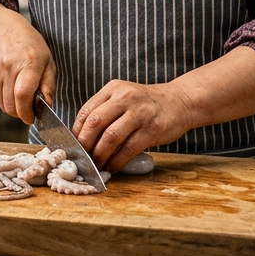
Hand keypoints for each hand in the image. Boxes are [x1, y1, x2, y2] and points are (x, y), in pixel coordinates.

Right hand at [0, 0, 54, 124]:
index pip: (23, 94)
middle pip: (11, 104)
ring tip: (20, 95)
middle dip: (20, 113)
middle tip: (28, 108)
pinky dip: (3, 100)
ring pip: (2, 104)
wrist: (4, 31)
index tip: (32, 118)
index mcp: (29, 63)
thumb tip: (47, 106)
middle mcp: (8, 67)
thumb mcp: (48, 62)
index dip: (27, 112)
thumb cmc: (31, 48)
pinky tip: (10, 89)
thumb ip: (48, 86)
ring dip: (12, 107)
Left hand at [73, 80, 194, 170]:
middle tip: (82, 159)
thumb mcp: (123, 97)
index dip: (76, 132)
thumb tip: (82, 138)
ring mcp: (139, 113)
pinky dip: (117, 161)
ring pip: (110, 138)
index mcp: (113, 89)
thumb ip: (105, 111)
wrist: (180, 101)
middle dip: (85, 145)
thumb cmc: (147, 104)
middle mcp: (125, 98)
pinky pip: (128, 149)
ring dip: (99, 156)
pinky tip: (113, 167)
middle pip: (95, 123)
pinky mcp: (152, 129)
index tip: (74, 146)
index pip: (86, 111)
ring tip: (96, 165)